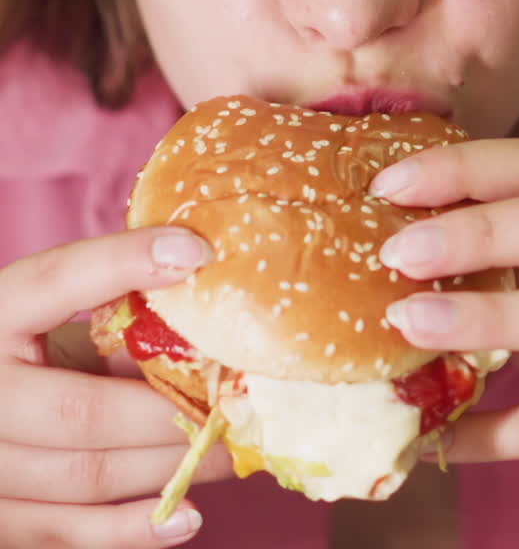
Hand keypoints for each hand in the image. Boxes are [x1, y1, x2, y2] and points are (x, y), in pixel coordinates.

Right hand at [0, 227, 232, 546]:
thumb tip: (207, 323)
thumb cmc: (25, 350)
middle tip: (236, 402)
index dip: (124, 262)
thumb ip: (114, 315)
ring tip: (229, 450)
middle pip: (83, 412)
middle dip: (171, 410)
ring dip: (169, 466)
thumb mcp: (53, 315)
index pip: (56, 278)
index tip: (197, 253)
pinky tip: (186, 516)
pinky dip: (133, 530)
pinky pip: (69, 533)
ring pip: (87, 478)